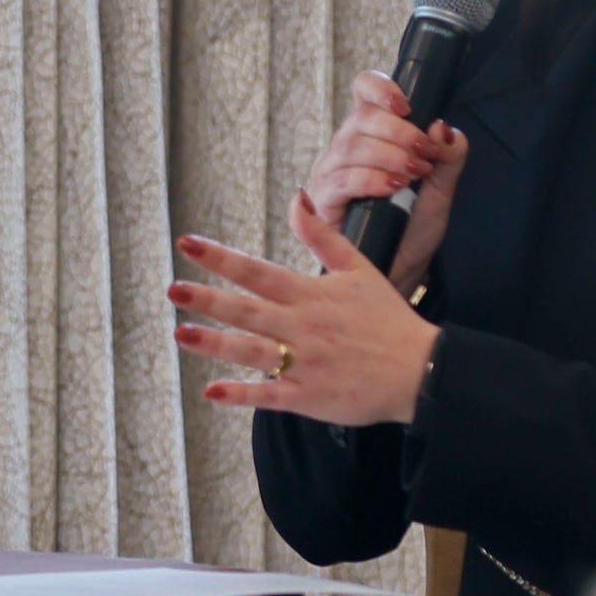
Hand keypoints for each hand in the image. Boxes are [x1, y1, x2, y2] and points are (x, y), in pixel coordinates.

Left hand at [170, 196, 441, 427]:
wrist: (421, 369)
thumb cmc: (387, 318)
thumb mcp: (358, 268)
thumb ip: (322, 236)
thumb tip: (296, 198)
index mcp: (310, 294)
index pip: (258, 272)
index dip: (221, 258)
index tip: (188, 244)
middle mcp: (303, 327)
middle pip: (248, 310)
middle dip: (208, 299)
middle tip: (173, 289)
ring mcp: (305, 363)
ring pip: (253, 351)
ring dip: (215, 343)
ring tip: (180, 333)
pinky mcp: (310, 396)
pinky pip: (270, 396)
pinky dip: (241, 395)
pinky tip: (211, 391)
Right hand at [303, 72, 466, 298]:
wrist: (400, 271)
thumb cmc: (413, 228)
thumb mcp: (441, 189)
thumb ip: (449, 158)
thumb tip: (443, 127)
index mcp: (373, 133)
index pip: (365, 90)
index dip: (381, 89)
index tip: (407, 106)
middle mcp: (347, 147)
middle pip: (361, 118)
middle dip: (399, 132)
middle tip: (425, 154)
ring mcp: (332, 172)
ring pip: (352, 146)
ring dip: (389, 156)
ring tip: (415, 174)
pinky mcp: (324, 201)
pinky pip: (343, 179)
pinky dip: (371, 179)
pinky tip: (392, 188)